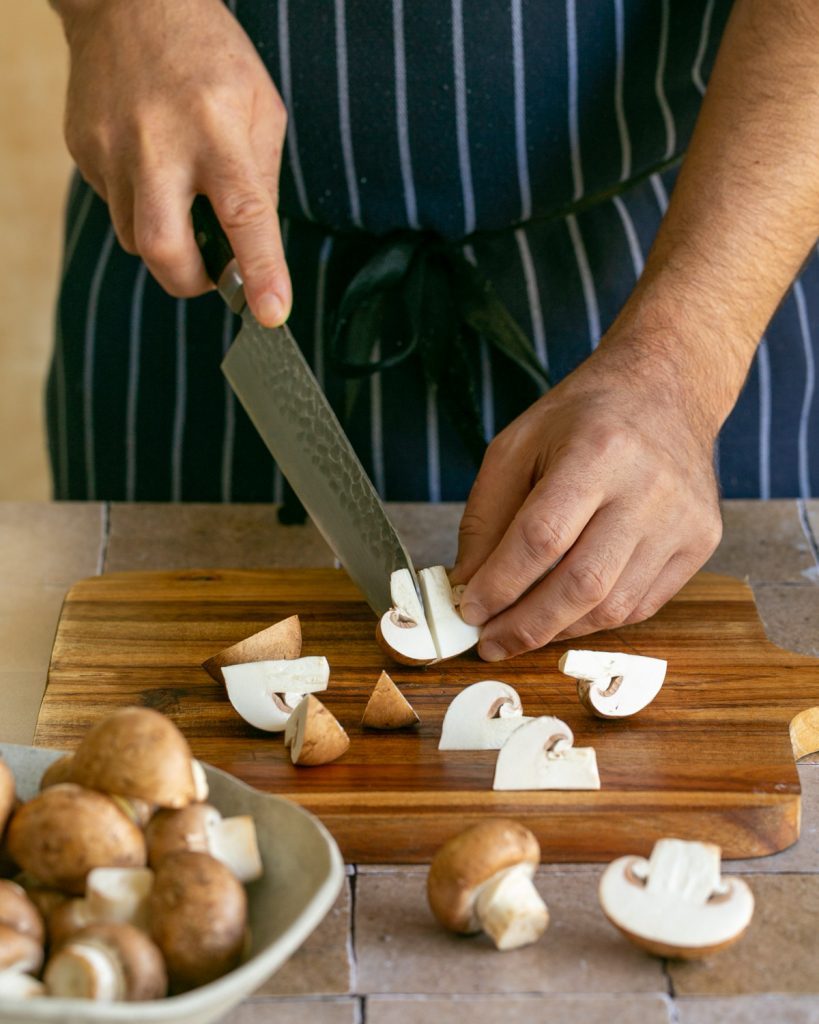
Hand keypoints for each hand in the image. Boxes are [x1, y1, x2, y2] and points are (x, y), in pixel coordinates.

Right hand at [56, 0, 289, 325]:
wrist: (128, 1)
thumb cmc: (209, 55)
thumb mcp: (261, 109)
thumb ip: (262, 182)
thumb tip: (256, 252)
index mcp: (217, 131)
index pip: (243, 216)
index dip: (259, 272)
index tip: (271, 312)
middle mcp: (159, 143)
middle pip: (163, 248)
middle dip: (190, 281)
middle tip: (210, 274)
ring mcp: (112, 148)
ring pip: (135, 238)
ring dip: (166, 239)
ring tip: (181, 197)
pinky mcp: (84, 150)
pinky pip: (115, 206)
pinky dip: (140, 205)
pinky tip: (151, 166)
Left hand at [451, 326, 723, 659]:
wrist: (666, 391)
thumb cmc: (584, 418)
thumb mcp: (517, 445)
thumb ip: (486, 515)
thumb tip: (469, 584)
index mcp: (598, 452)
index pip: (542, 537)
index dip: (501, 584)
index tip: (470, 610)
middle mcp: (649, 489)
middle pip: (582, 583)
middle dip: (527, 626)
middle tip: (491, 644)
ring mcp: (682, 520)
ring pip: (613, 605)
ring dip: (559, 630)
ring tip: (520, 632)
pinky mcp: (701, 542)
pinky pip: (642, 605)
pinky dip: (595, 620)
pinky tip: (564, 615)